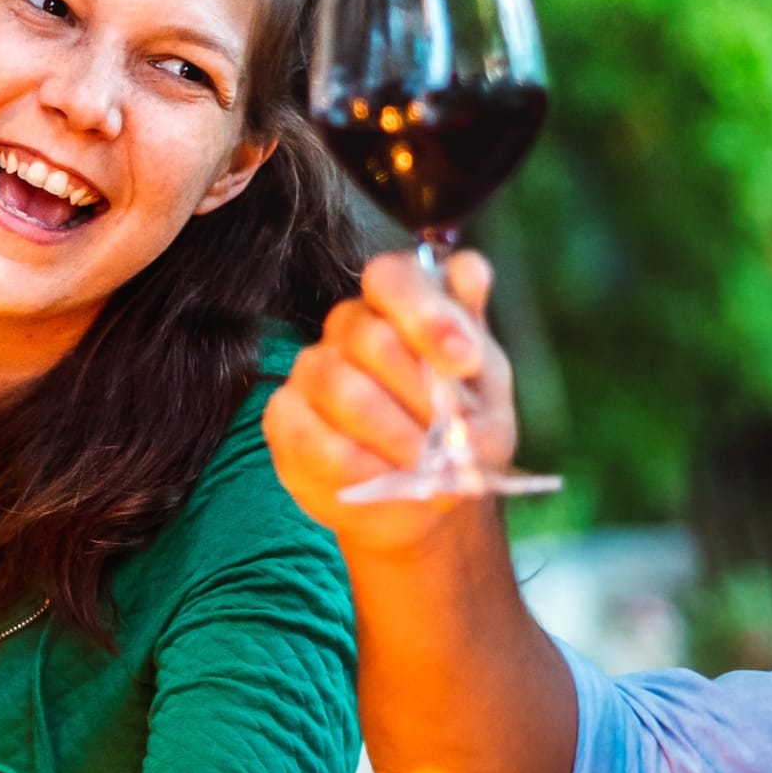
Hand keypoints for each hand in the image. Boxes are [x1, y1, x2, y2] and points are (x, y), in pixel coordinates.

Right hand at [264, 248, 518, 554]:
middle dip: (418, 392)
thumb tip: (469, 274)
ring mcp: (313, 368)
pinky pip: (307, 433)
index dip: (428, 314)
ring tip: (423, 464)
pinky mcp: (284, 416)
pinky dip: (356, 464)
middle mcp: (353, 325)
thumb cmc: (459, 437)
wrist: (425, 498)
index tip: (466, 361)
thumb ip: (472, 343)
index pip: (394, 277)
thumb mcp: (487, 394)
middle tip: (449, 434)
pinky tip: (384, 479)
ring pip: (339, 386)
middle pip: (368, 335)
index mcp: (404, 304)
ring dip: (390, 432)